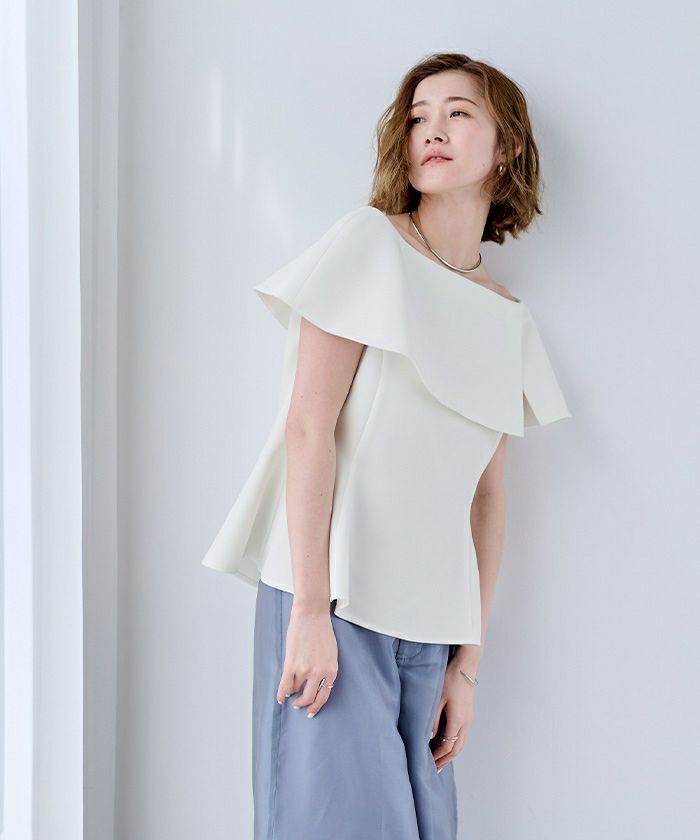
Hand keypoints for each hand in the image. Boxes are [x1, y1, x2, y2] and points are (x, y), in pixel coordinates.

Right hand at [276, 602, 338, 718]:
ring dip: (292, 693)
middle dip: (302, 704)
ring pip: (295, 690)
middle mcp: (319, 673)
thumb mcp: (330, 653)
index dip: (316, 706)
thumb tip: (317, 682)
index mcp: (331, 670)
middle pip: (309, 697)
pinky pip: (285, 686)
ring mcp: (305, 669)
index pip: (324, 696)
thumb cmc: (321, 630)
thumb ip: (325, 668)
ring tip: (289, 693)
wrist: (312, 615)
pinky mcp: (291, 664)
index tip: (311, 711)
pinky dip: (281, 693)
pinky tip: (280, 697)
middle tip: (298, 705)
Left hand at [430, 657, 476, 771]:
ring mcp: (469, 718)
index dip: (437, 757)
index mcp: (458, 720)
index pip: (447, 746)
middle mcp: (466, 722)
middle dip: (445, 760)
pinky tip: (447, 743)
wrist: (465, 665)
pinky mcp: (468, 713)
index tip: (428, 763)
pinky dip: (455, 744)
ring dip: (451, 753)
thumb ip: (433, 719)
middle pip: (457, 749)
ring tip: (440, 759)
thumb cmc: (450, 678)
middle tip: (435, 769)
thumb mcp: (438, 698)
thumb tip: (430, 738)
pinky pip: (462, 735)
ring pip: (461, 743)